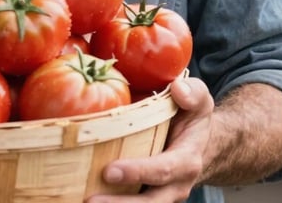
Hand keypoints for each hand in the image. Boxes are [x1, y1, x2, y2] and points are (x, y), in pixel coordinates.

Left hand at [85, 76, 214, 201]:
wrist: (200, 143)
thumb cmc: (192, 116)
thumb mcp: (199, 100)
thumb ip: (193, 92)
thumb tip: (178, 90)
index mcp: (186, 161)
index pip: (162, 170)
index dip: (137, 173)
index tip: (109, 171)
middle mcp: (175, 184)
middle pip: (149, 202)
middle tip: (90, 199)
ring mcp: (161, 194)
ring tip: (83, 202)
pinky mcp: (146, 195)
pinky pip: (129, 201)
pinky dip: (110, 202)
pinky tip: (81, 197)